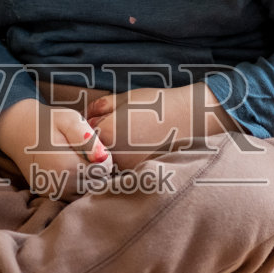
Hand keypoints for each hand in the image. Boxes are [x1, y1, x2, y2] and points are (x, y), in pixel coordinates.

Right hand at [0, 99, 107, 200]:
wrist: (18, 131)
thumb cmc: (48, 122)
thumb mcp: (69, 120)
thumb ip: (87, 139)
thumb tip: (103, 158)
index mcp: (67, 167)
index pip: (104, 170)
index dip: (104, 157)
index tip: (92, 147)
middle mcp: (60, 185)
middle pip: (97, 183)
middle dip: (97, 169)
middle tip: (85, 153)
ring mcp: (54, 193)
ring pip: (87, 192)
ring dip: (88, 179)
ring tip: (78, 161)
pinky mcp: (50, 195)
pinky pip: (74, 196)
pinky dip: (78, 186)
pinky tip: (71, 171)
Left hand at [87, 84, 229, 170]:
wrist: (191, 118)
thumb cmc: (158, 104)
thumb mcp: (126, 98)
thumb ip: (101, 107)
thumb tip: (86, 116)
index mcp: (105, 132)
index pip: (82, 135)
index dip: (89, 128)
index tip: (101, 122)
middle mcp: (113, 154)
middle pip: (92, 152)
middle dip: (98, 143)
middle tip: (117, 132)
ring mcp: (127, 167)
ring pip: (108, 162)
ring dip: (112, 153)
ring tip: (132, 139)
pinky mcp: (140, 174)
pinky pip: (124, 168)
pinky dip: (127, 161)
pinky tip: (141, 148)